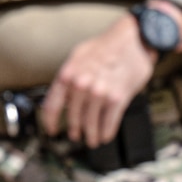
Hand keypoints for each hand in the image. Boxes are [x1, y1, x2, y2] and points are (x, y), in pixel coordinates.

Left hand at [40, 11, 167, 146]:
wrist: (131, 40)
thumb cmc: (104, 47)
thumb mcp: (78, 56)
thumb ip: (69, 75)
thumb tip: (62, 92)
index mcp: (67, 74)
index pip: (52, 104)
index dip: (50, 120)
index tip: (52, 130)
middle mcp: (81, 85)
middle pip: (73, 116)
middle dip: (74, 129)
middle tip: (75, 136)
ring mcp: (99, 93)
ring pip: (91, 122)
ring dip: (91, 134)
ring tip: (91, 141)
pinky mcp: (117, 98)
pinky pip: (109, 121)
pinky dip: (106, 132)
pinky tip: (105, 136)